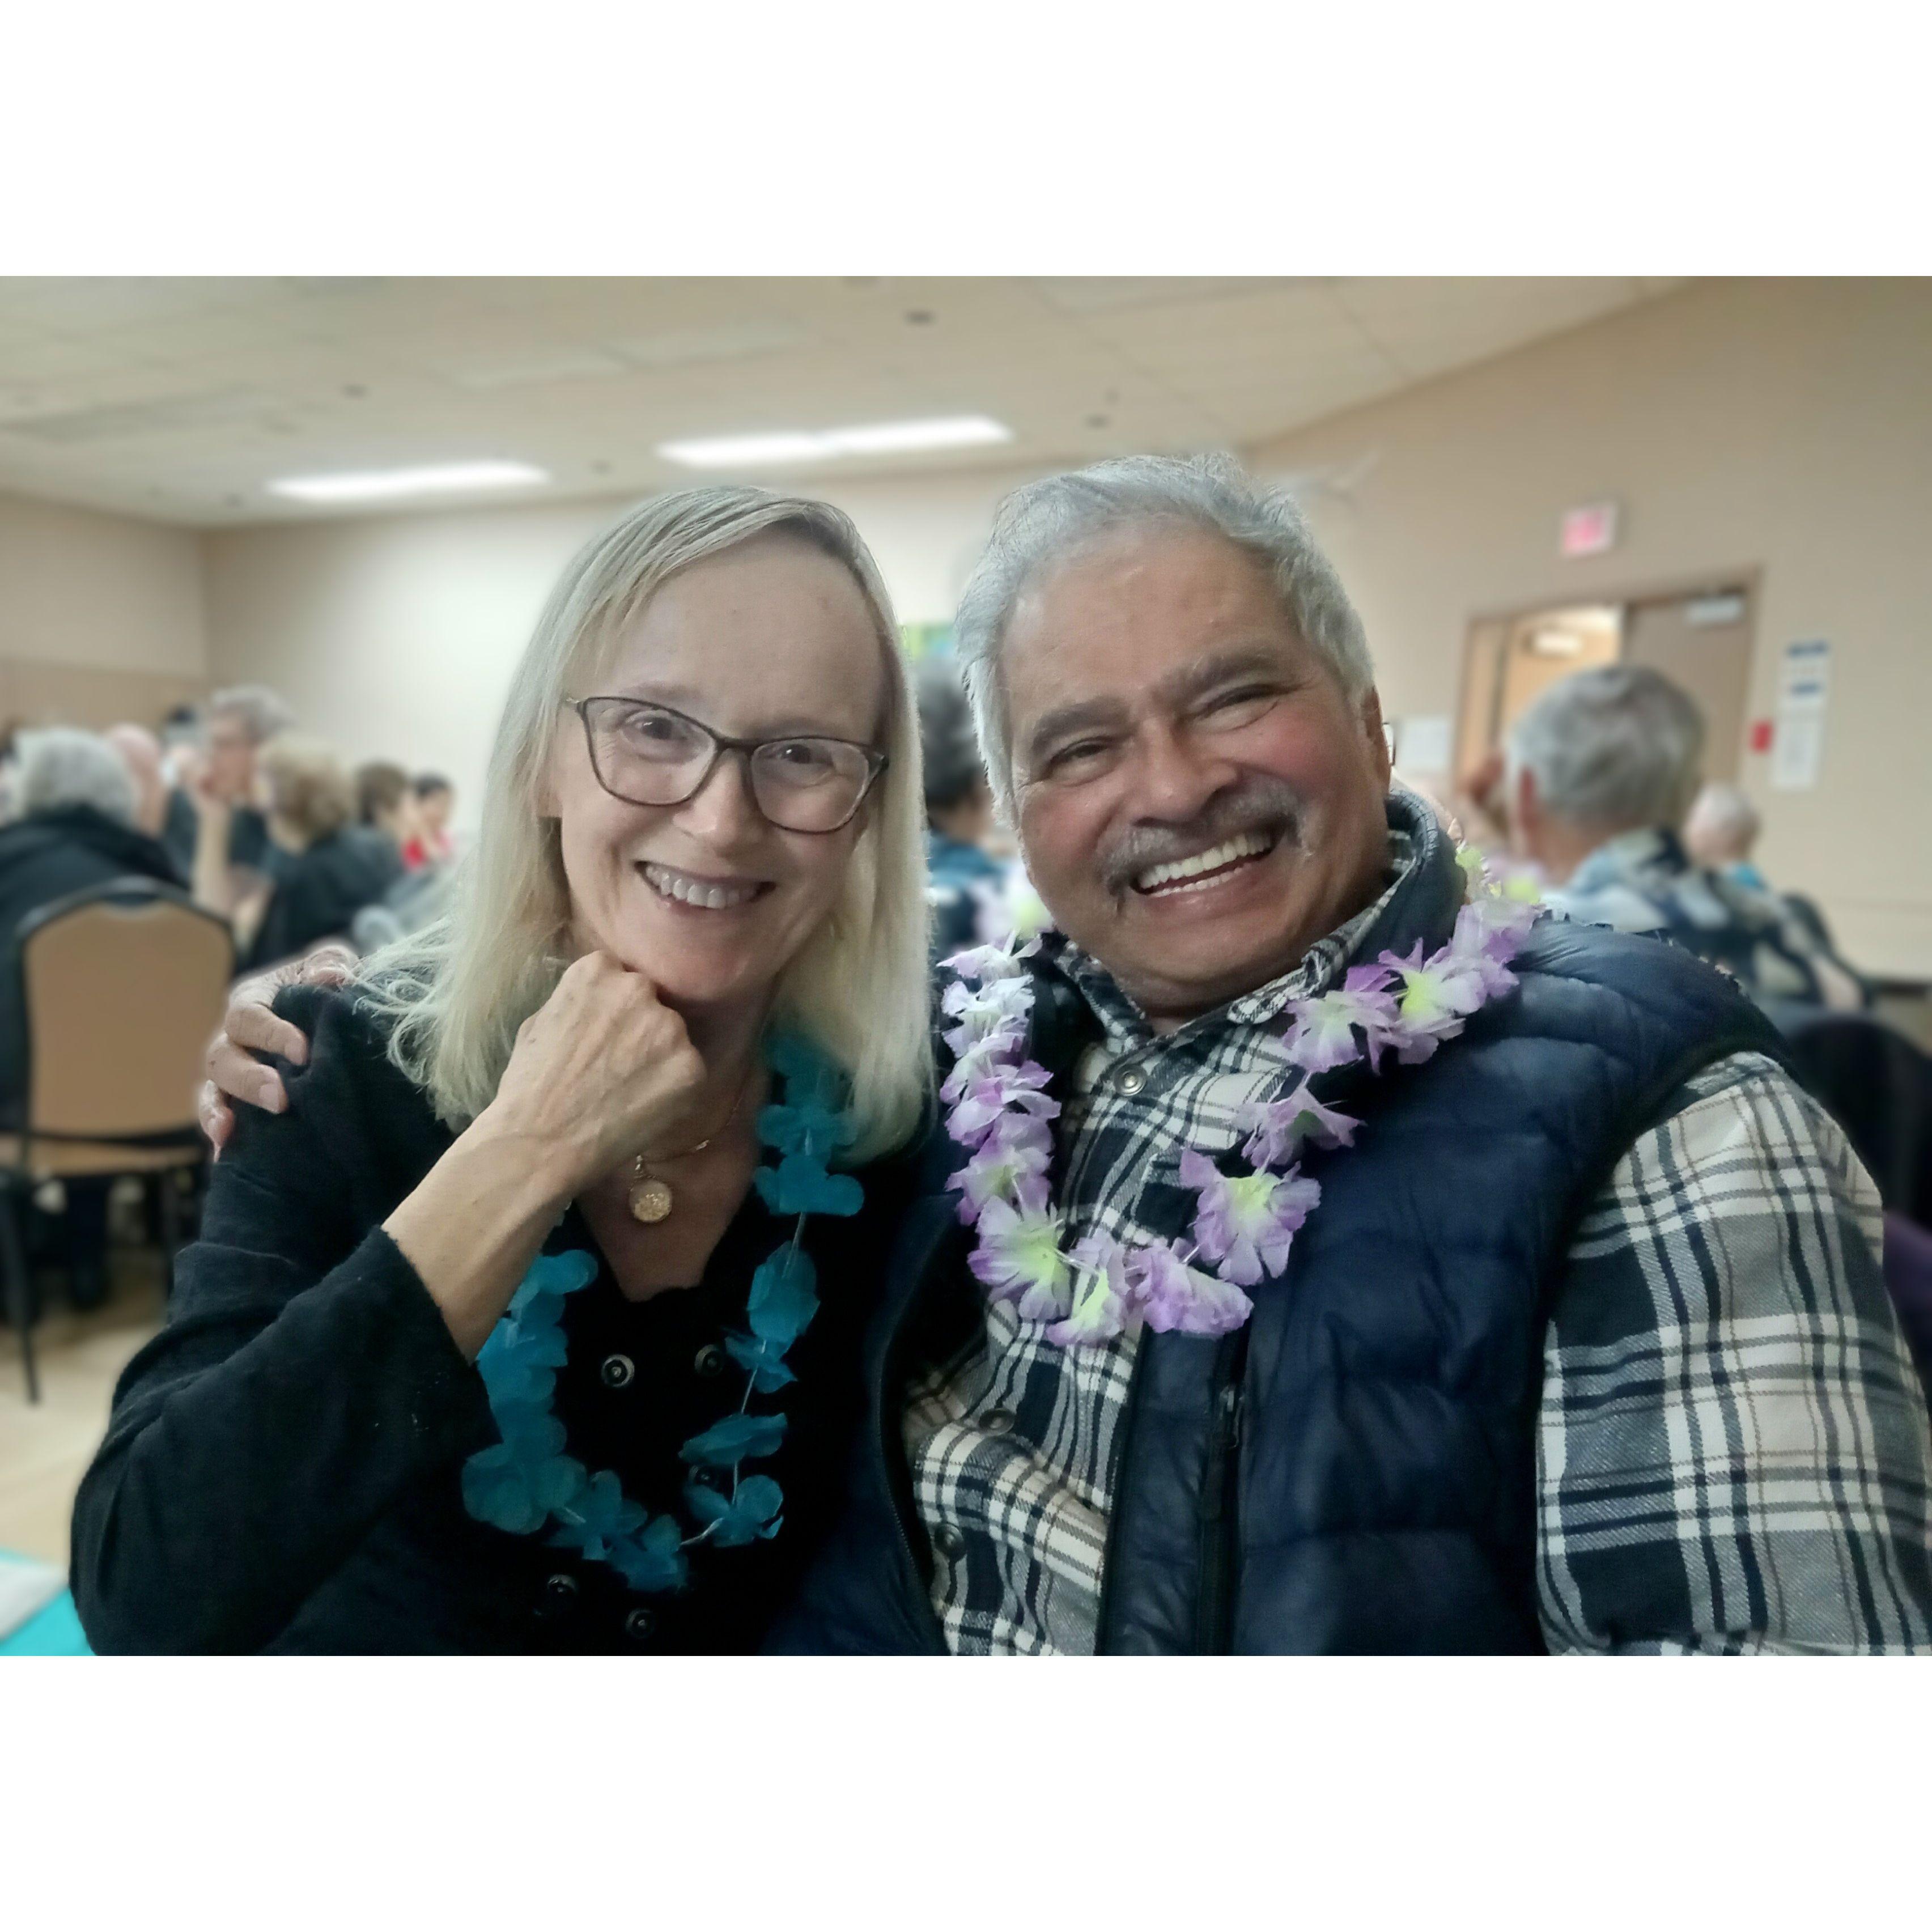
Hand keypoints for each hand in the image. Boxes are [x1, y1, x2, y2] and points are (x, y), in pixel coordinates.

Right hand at [198, 944, 358, 1152]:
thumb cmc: (326, 984)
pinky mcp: (239, 1101)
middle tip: (280, 1098)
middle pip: (223, 1058)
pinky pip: (219, 1118)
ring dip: (218, 1110)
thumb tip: (331, 978)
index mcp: (252, 1000)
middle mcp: (233, 1038)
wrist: (332, 1009)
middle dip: (249, 1079)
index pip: (249, 1016)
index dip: (271, 1033)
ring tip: (230, 1130)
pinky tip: (224, 1154)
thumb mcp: (330, 965)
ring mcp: (231, 1073)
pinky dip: (219, 1136)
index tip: (303, 1052)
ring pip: (211, 1090)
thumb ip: (329, 965)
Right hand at [473, 952, 707, 1200]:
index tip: (604, 1033)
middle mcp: (638, 988)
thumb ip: (580, 1003)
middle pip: (651, 1003)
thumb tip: (600, 1006)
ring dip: (660, 1058)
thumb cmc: (529, 1086)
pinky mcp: (689, 1066)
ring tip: (629, 1090)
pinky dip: (674, 1090)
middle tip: (619, 1064)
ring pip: (673, 1038)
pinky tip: (644, 1107)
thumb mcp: (541, 1022)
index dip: (614, 1010)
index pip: (620, 978)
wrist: (540, 1142)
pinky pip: (688, 1072)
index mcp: (597, 970)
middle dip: (640, 1029)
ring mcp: (668, 1027)